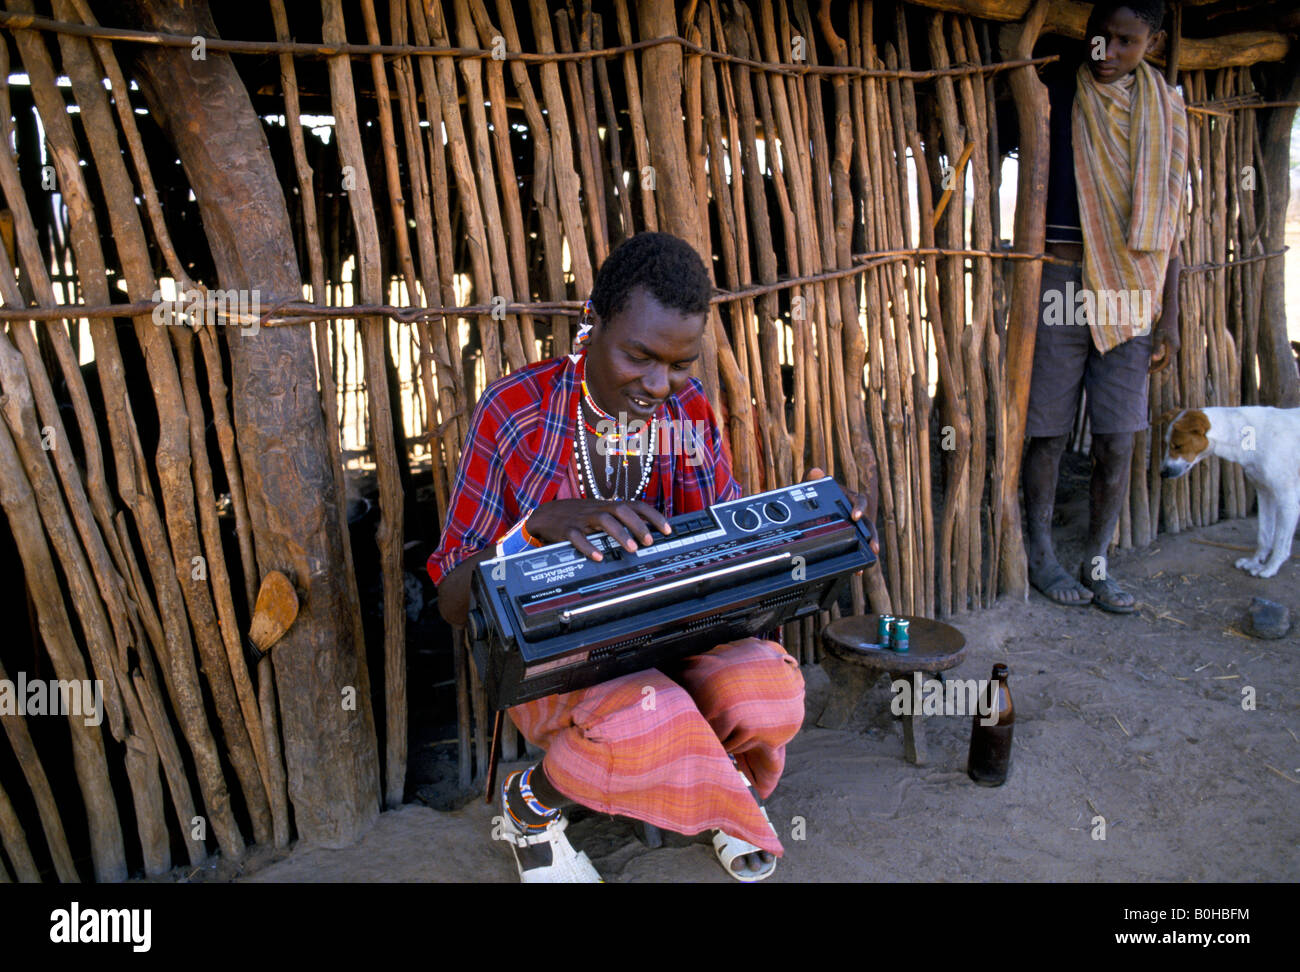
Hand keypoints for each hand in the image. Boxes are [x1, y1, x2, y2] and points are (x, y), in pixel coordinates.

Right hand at [526, 498, 671, 561]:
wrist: (545, 514)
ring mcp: (582, 518)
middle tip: (649, 541)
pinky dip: (588, 547)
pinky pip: (578, 536)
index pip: (635, 504)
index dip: (653, 516)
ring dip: (620, 534)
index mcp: (608, 506)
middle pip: (621, 509)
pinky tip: (598, 556)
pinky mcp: (567, 530)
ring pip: (603, 520)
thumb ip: (621, 520)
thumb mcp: (601, 513)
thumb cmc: (578, 515)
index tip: (667, 529)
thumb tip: (648, 530)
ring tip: (632, 549)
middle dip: (637, 524)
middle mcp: (597, 509)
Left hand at [804, 467, 879, 556]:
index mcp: (848, 498)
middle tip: (873, 546)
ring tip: (871, 558)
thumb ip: (811, 480)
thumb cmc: (812, 496)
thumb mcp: (810, 488)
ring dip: (871, 546)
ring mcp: (853, 525)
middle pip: (868, 522)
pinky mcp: (851, 536)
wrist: (807, 509)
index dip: (859, 507)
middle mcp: (854, 511)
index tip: (854, 516)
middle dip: (872, 534)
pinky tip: (859, 570)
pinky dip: (860, 558)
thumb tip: (816, 472)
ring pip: (866, 536)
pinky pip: (858, 547)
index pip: (860, 500)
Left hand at [1148, 324, 1178, 374]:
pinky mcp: (1174, 343)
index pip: (1166, 362)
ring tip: (1149, 365)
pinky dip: (1161, 356)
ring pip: (1168, 357)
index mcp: (1172, 347)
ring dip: (1159, 362)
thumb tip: (1154, 360)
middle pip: (1168, 361)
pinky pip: (1168, 353)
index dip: (1158, 368)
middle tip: (1148, 370)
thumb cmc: (1162, 325)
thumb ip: (1156, 348)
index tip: (1149, 371)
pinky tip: (1154, 357)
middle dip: (1158, 366)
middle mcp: (1176, 347)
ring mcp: (1176, 345)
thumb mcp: (1157, 337)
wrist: (1170, 316)